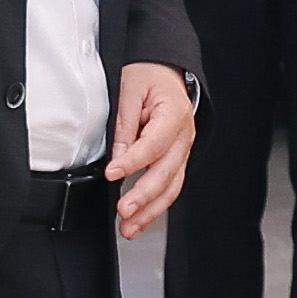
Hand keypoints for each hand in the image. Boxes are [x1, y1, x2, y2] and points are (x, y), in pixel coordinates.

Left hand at [107, 62, 197, 235]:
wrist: (166, 70)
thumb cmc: (149, 76)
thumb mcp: (130, 89)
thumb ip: (124, 124)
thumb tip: (117, 155)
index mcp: (174, 114)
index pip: (153, 145)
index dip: (132, 162)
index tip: (112, 173)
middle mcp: (184, 136)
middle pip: (167, 172)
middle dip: (144, 196)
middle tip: (124, 211)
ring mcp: (182, 150)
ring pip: (171, 187)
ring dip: (151, 210)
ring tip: (129, 227)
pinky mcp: (176, 159)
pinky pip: (169, 186)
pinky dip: (155, 206)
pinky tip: (140, 220)